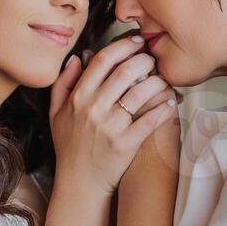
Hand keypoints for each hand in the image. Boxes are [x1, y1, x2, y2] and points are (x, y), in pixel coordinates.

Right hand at [49, 36, 177, 196]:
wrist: (79, 183)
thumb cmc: (70, 147)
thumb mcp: (56, 114)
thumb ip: (62, 84)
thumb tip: (75, 58)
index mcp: (77, 98)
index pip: (102, 61)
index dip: (122, 46)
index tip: (136, 42)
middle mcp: (93, 109)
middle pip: (125, 72)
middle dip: (145, 60)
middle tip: (154, 59)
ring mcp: (110, 127)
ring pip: (141, 93)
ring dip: (157, 82)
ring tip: (164, 80)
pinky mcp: (126, 144)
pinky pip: (150, 120)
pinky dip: (164, 108)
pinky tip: (171, 102)